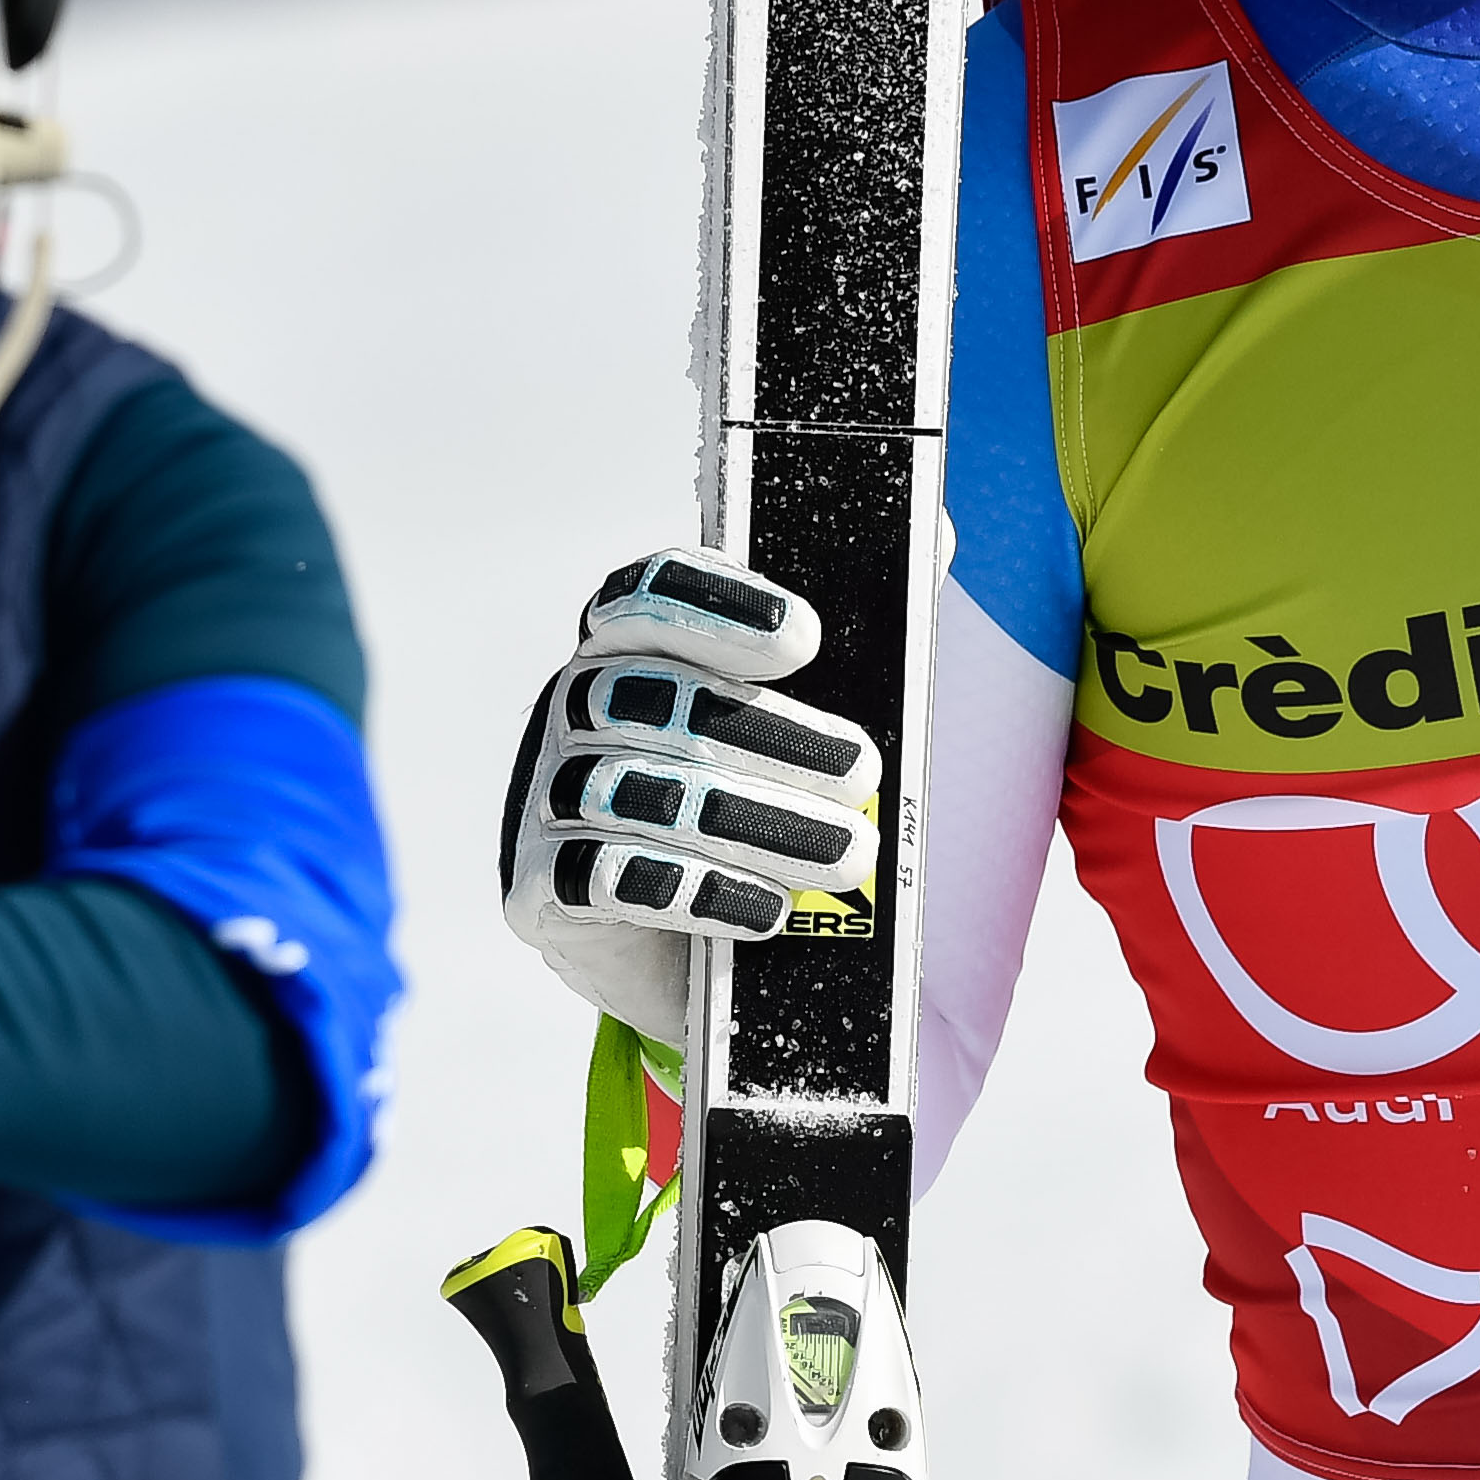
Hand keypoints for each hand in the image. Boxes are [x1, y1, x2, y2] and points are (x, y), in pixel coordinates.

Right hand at [496, 546, 879, 1037]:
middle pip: (652, 697)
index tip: (805, 636)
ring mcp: (546, 796)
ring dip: (752, 823)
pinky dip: (690, 889)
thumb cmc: (752, 800)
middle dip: (767, 732)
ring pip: (633, 790)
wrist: (692, 946)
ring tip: (849, 853)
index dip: (719, 604)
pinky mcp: (540, 889)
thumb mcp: (811, 713)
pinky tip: (764, 909)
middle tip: (864, 770)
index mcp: (631, 647)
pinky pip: (599, 877)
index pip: (647, 593)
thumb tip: (938, 533)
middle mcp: (574, 708)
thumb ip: (863, 627)